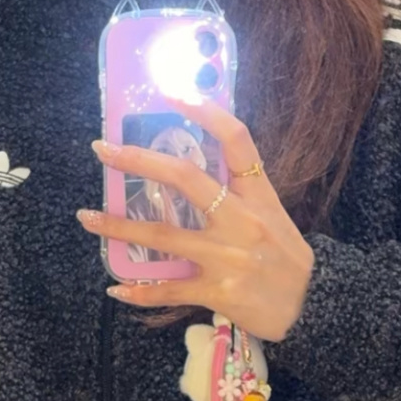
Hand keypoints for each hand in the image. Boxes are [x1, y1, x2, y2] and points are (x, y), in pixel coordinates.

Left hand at [79, 90, 314, 341]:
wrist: (313, 307)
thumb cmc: (286, 258)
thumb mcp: (272, 214)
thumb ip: (238, 192)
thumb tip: (193, 171)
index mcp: (258, 194)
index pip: (236, 140)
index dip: (206, 111)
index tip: (172, 93)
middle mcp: (241, 220)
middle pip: (185, 178)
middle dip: (139, 161)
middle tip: (103, 150)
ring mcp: (227, 256)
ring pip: (162, 237)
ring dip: (118, 227)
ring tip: (86, 217)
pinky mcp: (218, 290)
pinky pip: (169, 290)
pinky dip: (140, 291)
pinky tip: (116, 288)